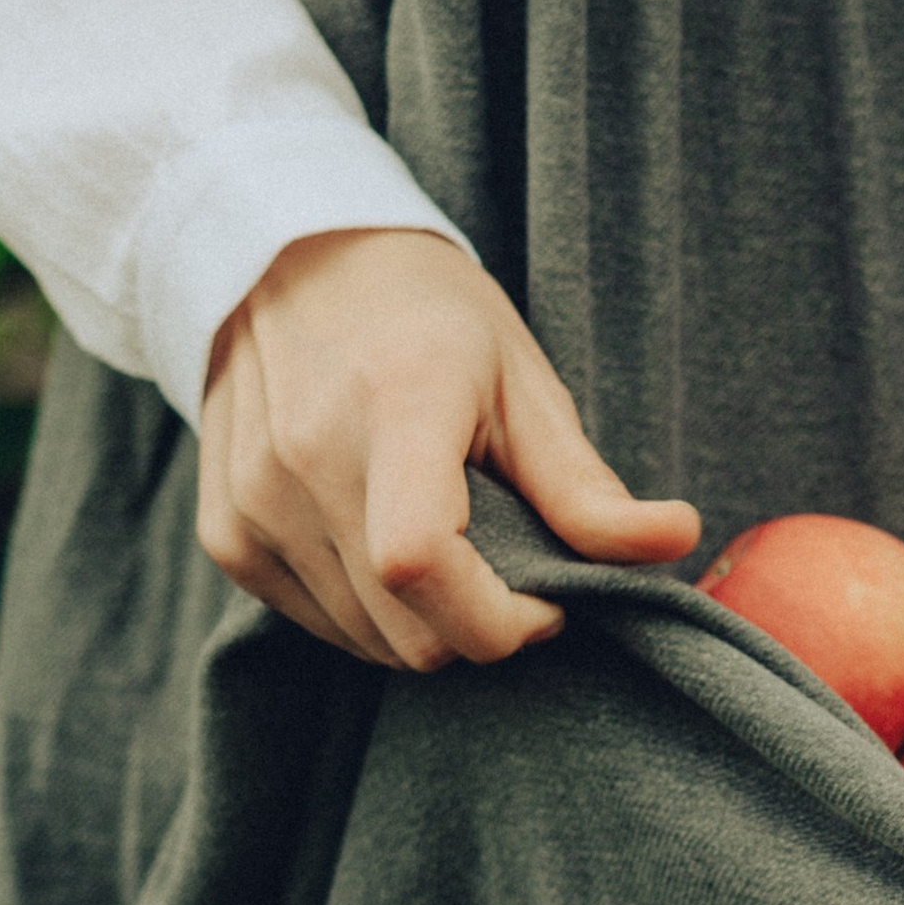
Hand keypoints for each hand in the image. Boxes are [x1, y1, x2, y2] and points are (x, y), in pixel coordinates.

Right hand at [197, 228, 701, 668]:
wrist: (283, 262)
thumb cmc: (424, 319)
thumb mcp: (522, 382)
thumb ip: (586, 485)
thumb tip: (678, 539)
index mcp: (392, 409)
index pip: (421, 567)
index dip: (501, 619)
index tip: (549, 599)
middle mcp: (304, 459)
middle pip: (407, 631)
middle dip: (481, 627)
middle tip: (511, 570)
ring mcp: (252, 501)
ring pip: (367, 642)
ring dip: (428, 625)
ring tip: (450, 548)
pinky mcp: (225, 533)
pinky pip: (318, 624)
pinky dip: (371, 616)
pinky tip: (389, 547)